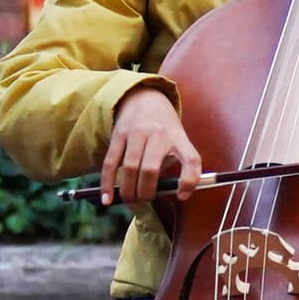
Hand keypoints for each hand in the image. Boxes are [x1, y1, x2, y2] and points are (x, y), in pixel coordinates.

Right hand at [100, 86, 202, 207]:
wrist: (144, 97)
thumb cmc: (164, 128)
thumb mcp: (178, 140)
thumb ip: (176, 165)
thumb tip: (171, 194)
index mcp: (178, 137)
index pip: (191, 159)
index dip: (189, 181)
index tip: (182, 195)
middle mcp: (158, 134)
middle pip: (150, 169)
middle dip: (146, 192)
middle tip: (145, 202)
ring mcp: (136, 133)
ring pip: (129, 168)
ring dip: (129, 191)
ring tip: (131, 202)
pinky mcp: (118, 135)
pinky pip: (110, 163)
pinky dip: (108, 184)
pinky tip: (107, 199)